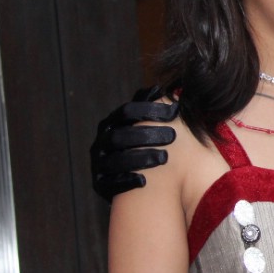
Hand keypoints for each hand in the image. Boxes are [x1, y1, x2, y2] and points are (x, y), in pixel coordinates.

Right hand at [91, 87, 178, 201]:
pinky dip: (126, 181)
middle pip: (119, 136)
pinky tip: (144, 181)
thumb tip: (158, 88)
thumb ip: (149, 107)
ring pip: (114, 160)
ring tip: (164, 158)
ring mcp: (98, 163)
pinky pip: (109, 183)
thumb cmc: (143, 145)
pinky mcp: (100, 184)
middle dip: (146, 134)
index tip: (175, 112)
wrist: (132, 178)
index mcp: (111, 124)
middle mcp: (102, 142)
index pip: (126, 112)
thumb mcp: (145, 126)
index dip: (149, 110)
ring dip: (140, 158)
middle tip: (172, 136)